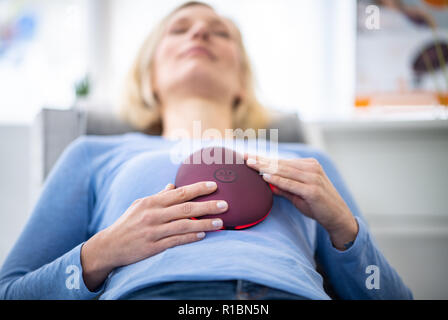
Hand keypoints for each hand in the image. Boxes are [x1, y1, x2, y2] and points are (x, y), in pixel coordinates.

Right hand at [81, 181, 226, 290]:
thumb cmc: (127, 223)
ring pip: (184, 226)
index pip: (179, 193)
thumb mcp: (140, 205)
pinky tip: (203, 235)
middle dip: (207, 206)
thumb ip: (158, 196)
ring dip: (205, 224)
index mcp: (151, 202)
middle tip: (226, 204)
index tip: (214, 185)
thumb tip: (172, 186)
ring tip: (221, 223)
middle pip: (186, 208)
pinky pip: (176, 241)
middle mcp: (153, 215)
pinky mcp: (153, 246)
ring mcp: (153, 231)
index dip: (198, 189)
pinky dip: (191, 237)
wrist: (108, 246)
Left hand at [245, 154, 357, 250]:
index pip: (282, 161)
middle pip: (281, 163)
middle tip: (245, 157)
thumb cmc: (317, 205)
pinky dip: (277, 180)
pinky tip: (265, 177)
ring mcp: (313, 178)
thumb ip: (283, 187)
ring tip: (251, 164)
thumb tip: (266, 182)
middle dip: (261, 160)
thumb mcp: (298, 195)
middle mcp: (312, 168)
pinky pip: (291, 183)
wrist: (338, 217)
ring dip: (266, 167)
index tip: (248, 156)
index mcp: (309, 165)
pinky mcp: (313, 190)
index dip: (264, 158)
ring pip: (284, 171)